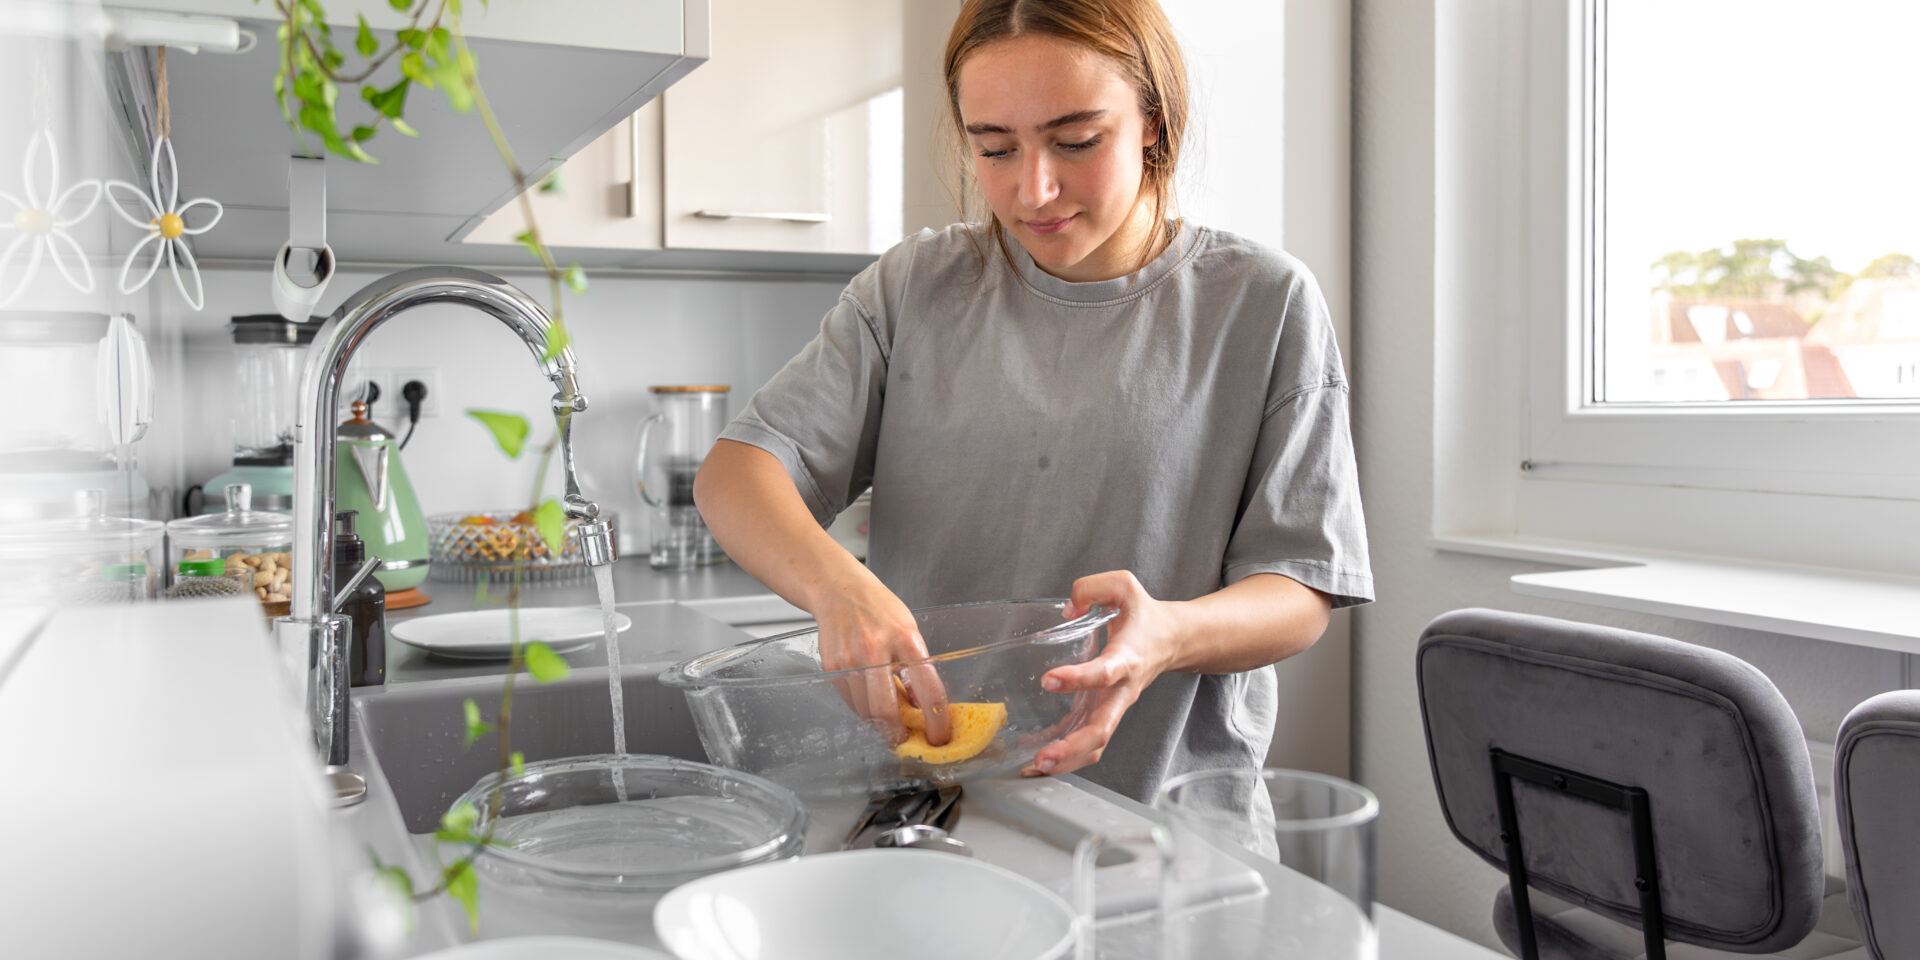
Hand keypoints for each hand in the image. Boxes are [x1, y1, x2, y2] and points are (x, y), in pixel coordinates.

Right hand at [813, 580, 949, 745]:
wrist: (839, 590)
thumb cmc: (878, 608)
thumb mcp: (909, 629)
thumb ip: (917, 665)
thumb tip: (922, 704)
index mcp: (906, 639)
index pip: (929, 690)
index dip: (937, 721)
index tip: (939, 736)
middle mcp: (876, 649)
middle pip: (887, 710)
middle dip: (898, 735)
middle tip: (905, 740)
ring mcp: (850, 659)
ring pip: (865, 711)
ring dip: (878, 724)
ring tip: (886, 722)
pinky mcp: (832, 666)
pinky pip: (849, 702)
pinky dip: (861, 709)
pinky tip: (868, 701)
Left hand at [1025, 570, 1178, 776]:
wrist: (1174, 639)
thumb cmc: (1145, 615)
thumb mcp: (1123, 585)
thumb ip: (1092, 588)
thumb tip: (1067, 610)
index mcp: (1127, 658)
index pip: (1104, 673)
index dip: (1078, 679)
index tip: (1049, 680)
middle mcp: (1122, 689)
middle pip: (1103, 728)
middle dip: (1072, 746)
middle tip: (1043, 756)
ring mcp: (1116, 706)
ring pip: (1098, 743)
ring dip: (1068, 760)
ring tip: (1036, 767)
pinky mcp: (1106, 713)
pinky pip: (1090, 742)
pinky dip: (1067, 757)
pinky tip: (1038, 763)